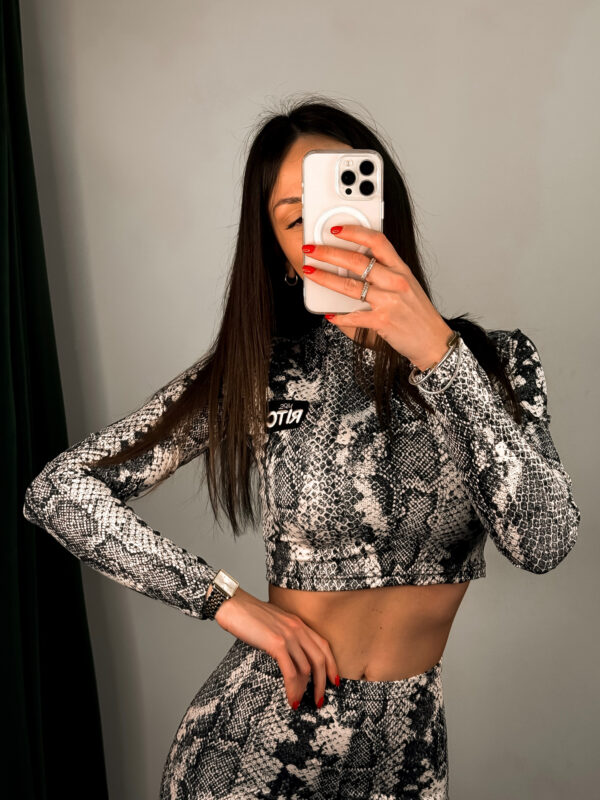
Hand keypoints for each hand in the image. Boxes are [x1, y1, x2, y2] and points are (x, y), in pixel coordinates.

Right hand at [214, 587, 339, 710]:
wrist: (233, 605)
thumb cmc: (248, 615)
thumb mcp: (274, 622)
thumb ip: (285, 634)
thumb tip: (288, 655)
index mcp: (298, 623)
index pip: (323, 645)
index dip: (331, 665)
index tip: (333, 681)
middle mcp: (297, 628)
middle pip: (319, 660)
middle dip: (322, 683)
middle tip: (319, 700)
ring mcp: (288, 636)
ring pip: (306, 669)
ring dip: (304, 690)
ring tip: (299, 702)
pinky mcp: (276, 644)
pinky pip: (290, 672)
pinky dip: (293, 689)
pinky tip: (291, 698)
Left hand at [302, 225, 453, 370]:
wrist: (434, 342)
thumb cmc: (418, 314)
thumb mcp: (406, 286)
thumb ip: (385, 275)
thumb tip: (351, 269)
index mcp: (401, 269)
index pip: (377, 241)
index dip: (354, 232)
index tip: (335, 229)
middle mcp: (396, 282)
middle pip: (357, 261)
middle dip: (328, 252)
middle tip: (311, 249)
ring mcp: (389, 301)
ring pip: (350, 285)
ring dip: (325, 278)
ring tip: (310, 272)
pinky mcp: (383, 321)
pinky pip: (354, 317)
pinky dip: (339, 317)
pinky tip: (329, 315)